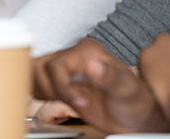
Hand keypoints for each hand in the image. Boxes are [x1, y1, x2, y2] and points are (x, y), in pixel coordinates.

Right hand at [34, 38, 169, 133]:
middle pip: (39, 66)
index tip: (79, 102)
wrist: (135, 117)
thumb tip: (92, 65)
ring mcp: (66, 71)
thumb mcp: (126, 89)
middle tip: (71, 102)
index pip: (57, 64)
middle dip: (49, 89)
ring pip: (34, 73)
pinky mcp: (61, 84)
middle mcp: (74, 57)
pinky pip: (36, 83)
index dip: (62, 87)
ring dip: (43, 92)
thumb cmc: (135, 101)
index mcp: (88, 51)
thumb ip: (110, 76)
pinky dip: (40, 95)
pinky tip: (58, 102)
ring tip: (67, 102)